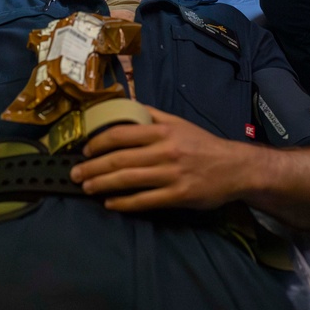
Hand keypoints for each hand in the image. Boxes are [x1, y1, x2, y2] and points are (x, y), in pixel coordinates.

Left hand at [70, 106, 243, 211]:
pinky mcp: (178, 196)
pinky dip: (124, 203)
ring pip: (128, 180)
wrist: (235, 167)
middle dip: (93, 167)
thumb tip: (124, 106)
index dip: (98, 142)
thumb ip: (151, 114)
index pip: (121, 134)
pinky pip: (145, 201)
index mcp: (162, 131)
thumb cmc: (202, 144)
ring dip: (102, 185)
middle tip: (75, 174)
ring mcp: (171, 175)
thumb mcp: (178, 122)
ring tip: (87, 188)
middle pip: (120, 159)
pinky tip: (110, 203)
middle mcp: (165, 151)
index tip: (84, 150)